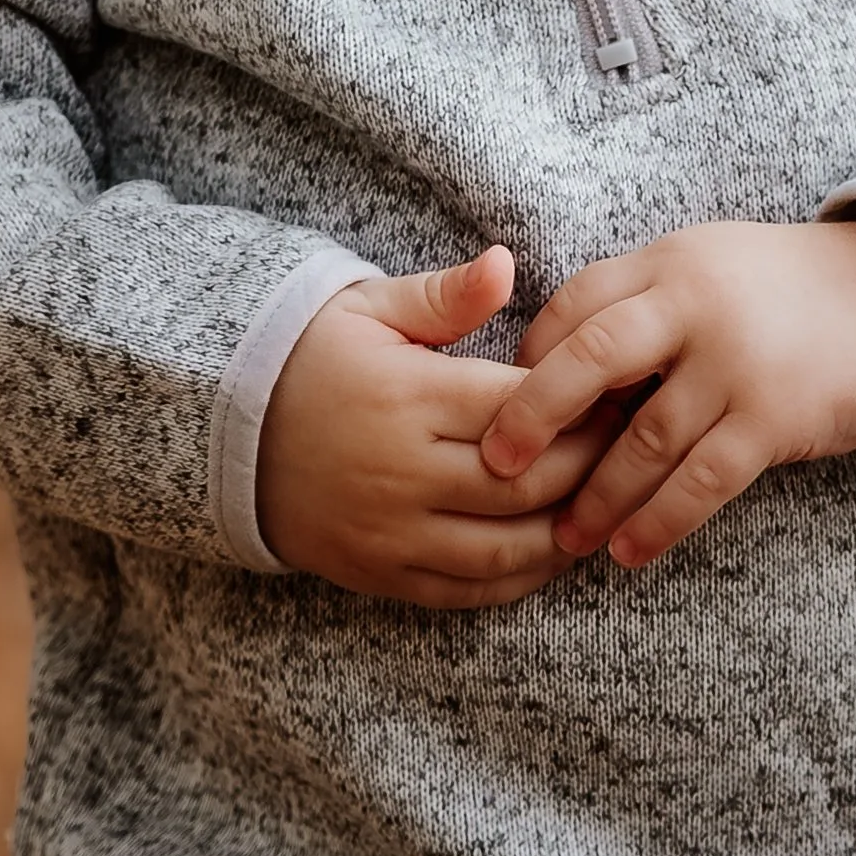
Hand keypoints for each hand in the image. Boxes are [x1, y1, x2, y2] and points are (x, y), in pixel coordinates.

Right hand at [257, 247, 617, 609]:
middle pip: (525, 484)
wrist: (226, 431)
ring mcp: (390, 532)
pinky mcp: (379, 573)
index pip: (520, 409)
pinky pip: (466, 592)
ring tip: (605, 502)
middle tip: (630, 445)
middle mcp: (401, 472)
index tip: (617, 390)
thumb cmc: (310, 356)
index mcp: (406, 398)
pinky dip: (520, 579)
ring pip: (504, 551)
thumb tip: (506, 263)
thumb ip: (443, 296)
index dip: (580, 404)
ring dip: (567, 531)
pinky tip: (554, 552)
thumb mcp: (367, 308)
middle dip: (590, 467)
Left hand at [477, 215, 855, 570]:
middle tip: (493, 467)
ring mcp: (736, 362)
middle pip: (589, 359)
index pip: (576, 306)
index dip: (533, 358)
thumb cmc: (783, 291)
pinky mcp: (775, 418)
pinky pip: (701, 480)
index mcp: (670, 262)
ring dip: (596, 494)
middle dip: (534, 416)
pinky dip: (658, 520)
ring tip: (564, 536)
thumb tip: (556, 365)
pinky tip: (628, 549)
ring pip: (643, 438)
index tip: (501, 404)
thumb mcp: (708, 266)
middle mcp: (696, 304)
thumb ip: (643, 305)